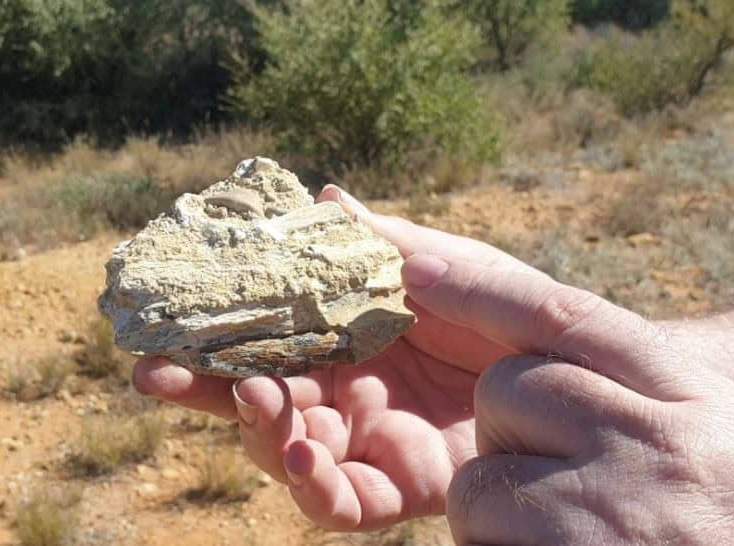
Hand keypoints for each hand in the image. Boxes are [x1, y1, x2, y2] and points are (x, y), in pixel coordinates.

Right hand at [133, 186, 540, 529]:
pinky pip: (340, 500)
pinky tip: (305, 457)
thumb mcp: (453, 265)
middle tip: (156, 374)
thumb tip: (326, 195)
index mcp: (342, 338)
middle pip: (254, 396)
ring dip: (256, 430)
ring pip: (284, 449)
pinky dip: (313, 486)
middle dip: (200, 389)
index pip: (261, 335)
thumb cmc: (511, 308)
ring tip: (257, 400)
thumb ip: (387, 243)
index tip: (159, 319)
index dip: (210, 329)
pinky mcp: (399, 485)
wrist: (577, 369)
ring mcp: (365, 441)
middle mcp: (341, 391)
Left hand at [416, 251, 733, 543]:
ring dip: (499, 517)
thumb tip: (530, 341)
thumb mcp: (711, 435)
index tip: (415, 269)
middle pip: (503, 392)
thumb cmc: (728, 514)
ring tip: (572, 541)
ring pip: (478, 484)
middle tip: (565, 484)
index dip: (481, 289)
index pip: (565, 316)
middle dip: (508, 436)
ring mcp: (614, 514)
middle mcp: (656, 445)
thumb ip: (636, 386)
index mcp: (691, 398)